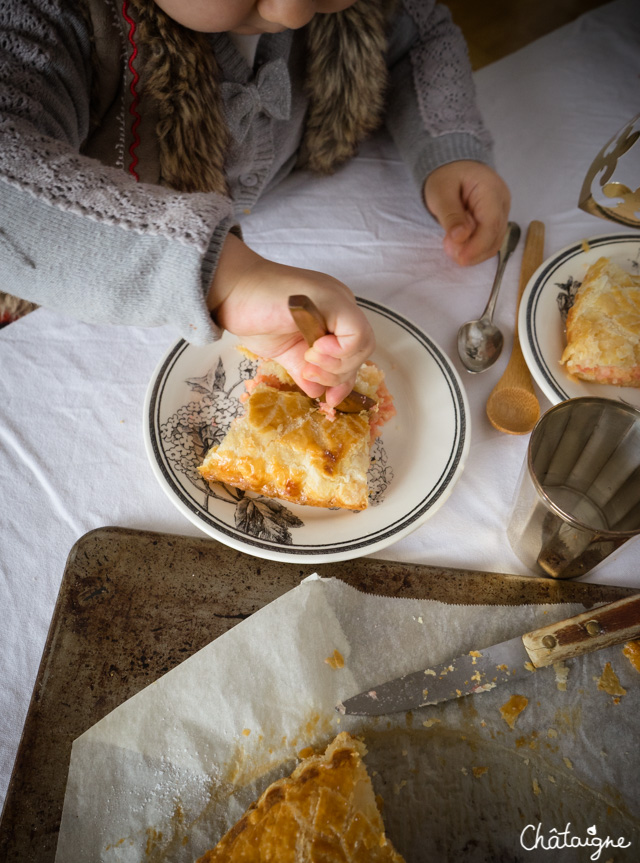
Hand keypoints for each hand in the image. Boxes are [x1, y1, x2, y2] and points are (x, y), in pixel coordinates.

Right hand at [208, 234, 374, 406]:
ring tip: (308, 361)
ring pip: (364, 343)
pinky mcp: (333, 299)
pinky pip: (356, 332)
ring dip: (336, 364)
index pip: (353, 353)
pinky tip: (314, 350)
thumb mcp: (284, 351)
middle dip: (338, 374)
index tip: (328, 399)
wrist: (232, 290)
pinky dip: (339, 351)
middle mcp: (340, 306)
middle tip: (309, 372)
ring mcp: (339, 300)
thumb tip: (318, 393)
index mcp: (331, 317)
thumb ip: (304, 370)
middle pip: (362, 350)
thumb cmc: (253, 315)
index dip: (344, 379)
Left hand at [423, 160, 510, 265]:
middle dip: (472, 251)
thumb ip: (451, 215)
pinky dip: (474, 247)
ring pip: (493, 242)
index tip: (461, 259)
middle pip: (495, 237)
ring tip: (450, 245)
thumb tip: (462, 236)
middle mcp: (502, 202)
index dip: (477, 246)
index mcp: (491, 190)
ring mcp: (501, 212)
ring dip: (472, 252)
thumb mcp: (440, 192)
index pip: (491, 225)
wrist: (453, 165)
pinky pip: (488, 240)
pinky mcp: (495, 220)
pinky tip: (458, 242)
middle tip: (449, 250)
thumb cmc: (446, 175)